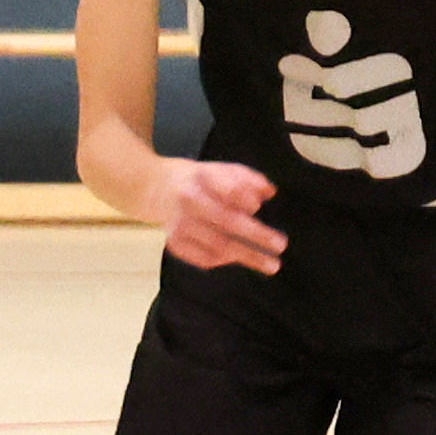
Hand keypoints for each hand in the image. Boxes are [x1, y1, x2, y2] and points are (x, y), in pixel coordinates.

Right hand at [154, 159, 286, 272]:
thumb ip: (248, 178)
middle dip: (257, 236)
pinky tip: (240, 260)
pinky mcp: (174, 242)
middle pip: (227, 221)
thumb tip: (269, 193)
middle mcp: (189, 201)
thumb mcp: (220, 169)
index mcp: (202, 178)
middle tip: (280, 245)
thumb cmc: (198, 180)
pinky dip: (225, 261)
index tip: (258, 207)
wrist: (154, 188)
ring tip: (271, 264)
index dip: (244, 198)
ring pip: (217, 245)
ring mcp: (180, 224)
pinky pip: (203, 258)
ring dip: (247, 256)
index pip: (228, 189)